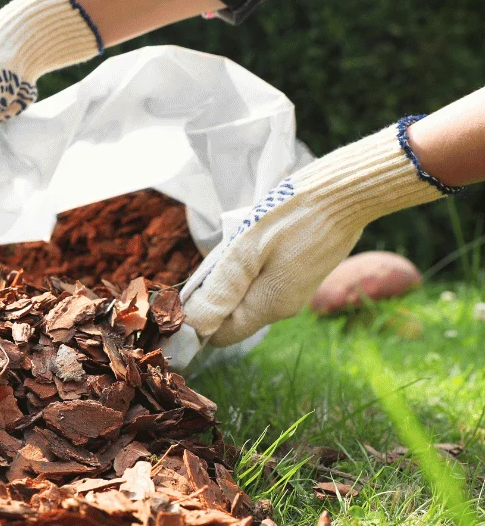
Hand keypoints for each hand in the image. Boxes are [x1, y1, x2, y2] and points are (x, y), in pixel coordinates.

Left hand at [183, 118, 456, 345]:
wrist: (346, 191)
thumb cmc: (293, 215)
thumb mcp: (247, 250)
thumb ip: (221, 290)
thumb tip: (195, 326)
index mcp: (270, 306)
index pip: (221, 334)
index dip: (196, 322)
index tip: (180, 296)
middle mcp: (283, 307)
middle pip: (233, 317)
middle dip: (212, 299)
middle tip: (205, 263)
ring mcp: (295, 291)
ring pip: (247, 299)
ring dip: (229, 282)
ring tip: (227, 250)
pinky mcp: (300, 275)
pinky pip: (263, 283)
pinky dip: (248, 271)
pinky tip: (248, 246)